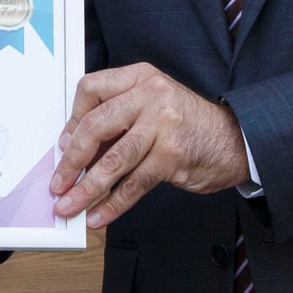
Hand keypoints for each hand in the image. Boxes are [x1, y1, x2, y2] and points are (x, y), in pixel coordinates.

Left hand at [50, 63, 249, 228]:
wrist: (234, 141)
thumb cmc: (185, 125)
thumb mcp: (150, 106)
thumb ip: (115, 120)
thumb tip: (72, 150)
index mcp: (140, 77)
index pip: (91, 90)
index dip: (72, 121)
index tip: (63, 146)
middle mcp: (151, 95)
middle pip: (96, 125)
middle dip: (71, 160)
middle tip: (58, 183)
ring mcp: (164, 124)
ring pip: (113, 159)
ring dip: (87, 188)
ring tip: (70, 205)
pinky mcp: (173, 155)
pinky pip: (134, 183)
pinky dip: (113, 203)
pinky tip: (99, 215)